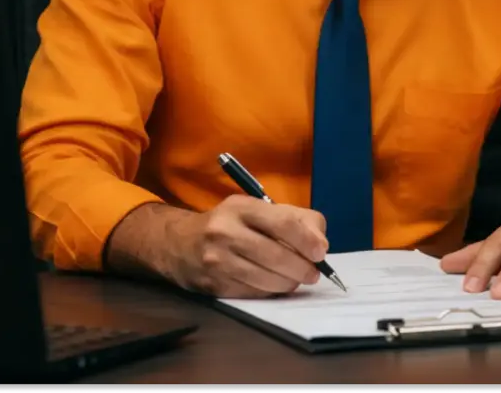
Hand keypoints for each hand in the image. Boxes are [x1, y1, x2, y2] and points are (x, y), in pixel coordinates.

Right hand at [179, 195, 329, 297]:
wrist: (179, 243)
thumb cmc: (231, 224)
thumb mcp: (259, 209)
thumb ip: (296, 219)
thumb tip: (320, 244)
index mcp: (241, 207)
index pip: (283, 223)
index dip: (306, 240)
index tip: (320, 253)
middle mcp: (225, 232)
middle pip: (276, 256)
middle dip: (302, 268)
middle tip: (313, 273)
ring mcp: (217, 260)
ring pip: (266, 279)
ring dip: (289, 283)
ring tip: (296, 279)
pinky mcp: (213, 285)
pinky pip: (253, 293)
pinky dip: (270, 291)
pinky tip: (273, 284)